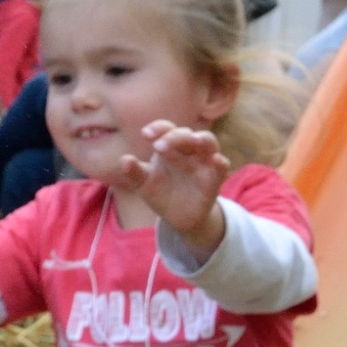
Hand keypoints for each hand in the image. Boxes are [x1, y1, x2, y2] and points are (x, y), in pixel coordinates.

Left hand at [117, 121, 230, 259]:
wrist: (178, 218)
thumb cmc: (161, 193)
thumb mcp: (144, 184)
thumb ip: (134, 172)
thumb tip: (124, 160)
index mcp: (170, 147)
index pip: (166, 129)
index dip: (158, 128)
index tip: (146, 135)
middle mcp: (188, 151)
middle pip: (186, 134)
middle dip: (174, 137)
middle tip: (158, 147)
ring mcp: (203, 163)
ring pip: (209, 143)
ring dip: (203, 139)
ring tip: (195, 140)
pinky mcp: (214, 179)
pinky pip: (222, 166)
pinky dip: (220, 162)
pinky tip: (216, 160)